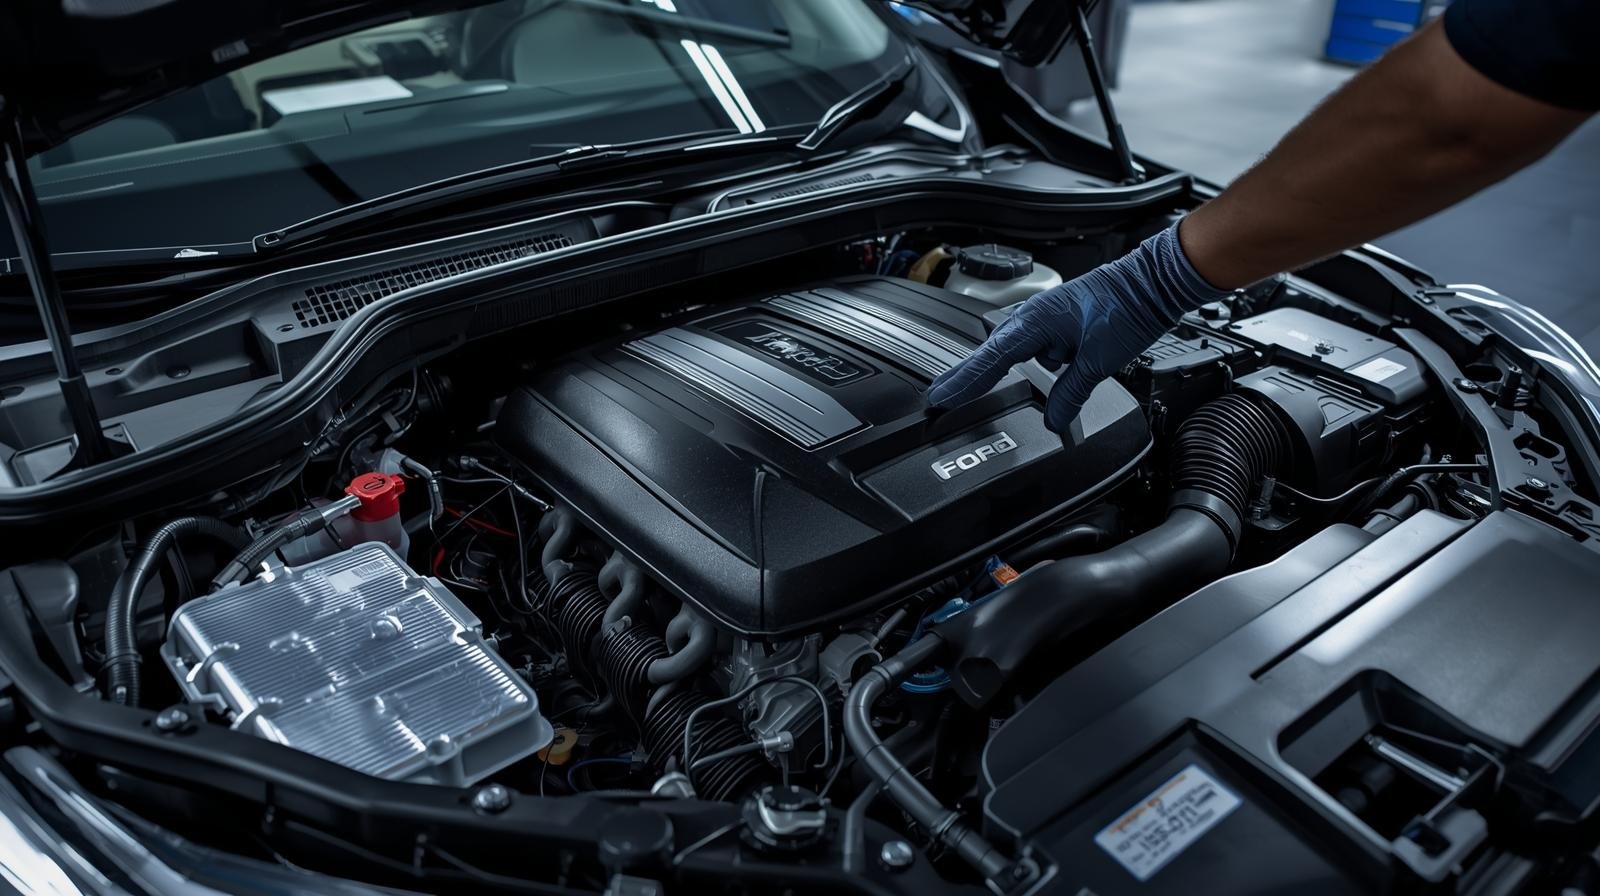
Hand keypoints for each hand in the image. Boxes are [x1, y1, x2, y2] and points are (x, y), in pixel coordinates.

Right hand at [927, 223, 1227, 431]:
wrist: (1154, 282)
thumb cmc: (1129, 306)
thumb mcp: (1099, 359)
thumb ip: (1071, 393)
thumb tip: (1054, 418)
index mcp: (1035, 323)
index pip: (990, 361)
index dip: (964, 384)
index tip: (940, 399)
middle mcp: (1034, 317)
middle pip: (989, 354)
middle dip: (964, 377)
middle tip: (937, 398)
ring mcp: (1045, 319)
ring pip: (1012, 352)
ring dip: (995, 371)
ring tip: (970, 391)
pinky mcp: (1058, 322)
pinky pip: (1033, 348)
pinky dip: (1026, 364)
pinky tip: (1030, 375)